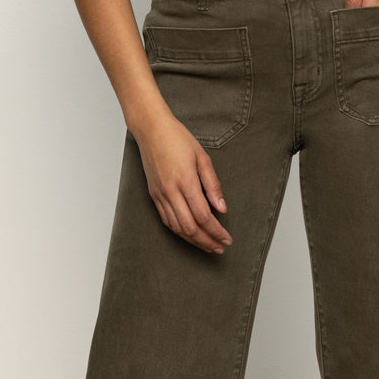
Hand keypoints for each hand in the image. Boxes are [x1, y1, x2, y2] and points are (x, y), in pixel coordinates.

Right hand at [132, 108, 232, 254]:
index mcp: (185, 181)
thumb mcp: (203, 157)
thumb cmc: (178, 139)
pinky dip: (179, 232)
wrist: (151, 130)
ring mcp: (160, 195)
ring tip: (208, 246)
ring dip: (194, 240)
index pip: (203, 216)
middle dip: (207, 241)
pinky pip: (167, 220)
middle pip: (190, 227)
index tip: (227, 238)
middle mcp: (170, 191)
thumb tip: (222, 208)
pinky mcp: (154, 195)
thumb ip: (213, 184)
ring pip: (177, 227)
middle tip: (221, 248)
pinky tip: (190, 235)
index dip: (216, 231)